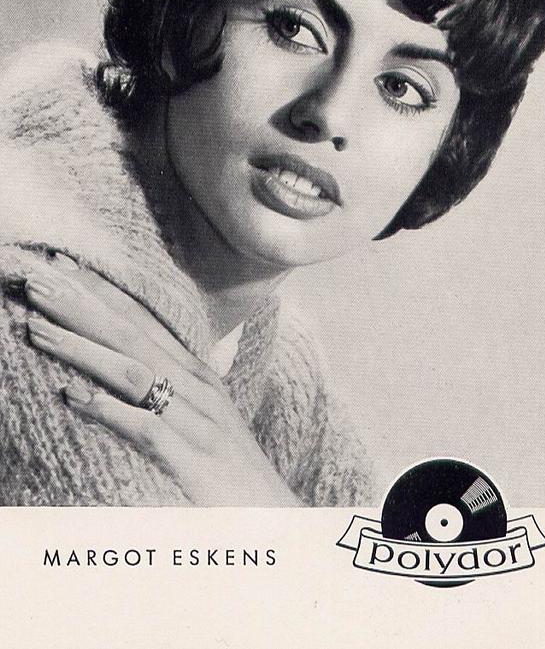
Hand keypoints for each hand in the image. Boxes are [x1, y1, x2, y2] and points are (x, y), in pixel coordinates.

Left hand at [24, 255, 300, 505]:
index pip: (139, 319)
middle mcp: (195, 386)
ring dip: (81, 349)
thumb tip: (121, 369)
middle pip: (129, 335)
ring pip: (131, 373)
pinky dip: (109, 411)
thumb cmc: (229, 469)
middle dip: (79, 305)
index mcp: (194, 372)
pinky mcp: (192, 461)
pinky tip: (72, 397)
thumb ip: (168, 386)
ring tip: (35, 330)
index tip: (59, 263)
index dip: (98, 290)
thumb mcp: (202, 416)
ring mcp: (195, 421)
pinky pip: (146, 430)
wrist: (275, 517)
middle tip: (35, 280)